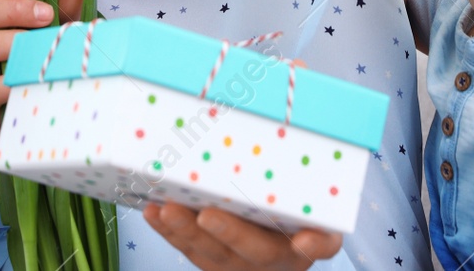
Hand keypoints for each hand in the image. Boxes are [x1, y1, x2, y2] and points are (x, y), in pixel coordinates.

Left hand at [143, 202, 342, 270]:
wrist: (274, 252)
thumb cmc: (300, 229)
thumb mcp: (322, 233)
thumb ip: (321, 237)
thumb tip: (310, 239)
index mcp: (291, 254)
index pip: (291, 250)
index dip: (294, 244)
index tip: (298, 237)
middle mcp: (259, 264)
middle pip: (240, 252)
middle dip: (224, 233)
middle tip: (206, 215)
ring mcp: (229, 263)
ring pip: (204, 251)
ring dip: (183, 231)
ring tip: (166, 210)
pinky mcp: (205, 257)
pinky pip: (184, 246)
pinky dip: (166, 230)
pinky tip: (151, 211)